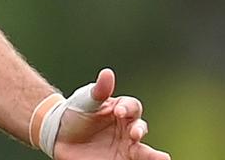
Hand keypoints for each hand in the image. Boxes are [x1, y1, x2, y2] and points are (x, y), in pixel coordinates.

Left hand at [53, 68, 170, 159]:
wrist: (61, 135)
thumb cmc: (76, 113)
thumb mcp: (85, 101)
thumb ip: (99, 91)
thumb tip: (107, 72)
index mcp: (121, 110)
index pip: (132, 107)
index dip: (127, 108)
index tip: (118, 112)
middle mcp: (128, 128)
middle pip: (141, 129)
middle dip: (140, 131)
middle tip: (135, 134)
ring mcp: (126, 147)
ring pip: (143, 151)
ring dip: (153, 155)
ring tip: (163, 158)